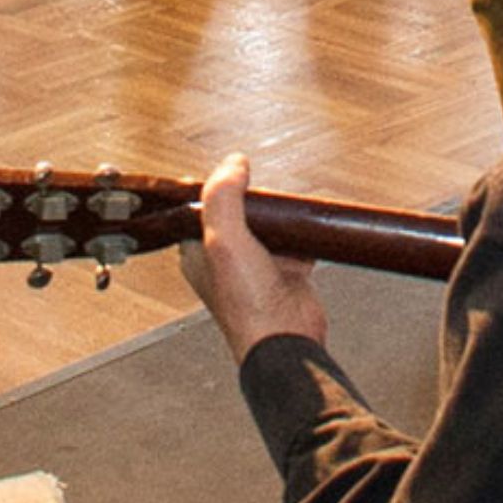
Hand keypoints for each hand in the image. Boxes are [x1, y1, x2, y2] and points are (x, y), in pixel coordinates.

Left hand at [178, 154, 327, 366]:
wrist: (287, 340)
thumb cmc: (247, 303)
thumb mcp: (224, 239)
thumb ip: (223, 196)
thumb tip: (234, 162)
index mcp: (198, 251)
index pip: (203, 205)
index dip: (219, 188)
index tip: (236, 177)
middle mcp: (225, 257)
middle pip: (240, 210)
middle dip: (256, 201)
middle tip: (266, 197)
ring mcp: (257, 264)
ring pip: (268, 223)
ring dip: (279, 216)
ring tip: (286, 209)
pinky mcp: (286, 270)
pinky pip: (295, 240)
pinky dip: (301, 233)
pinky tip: (304, 229)